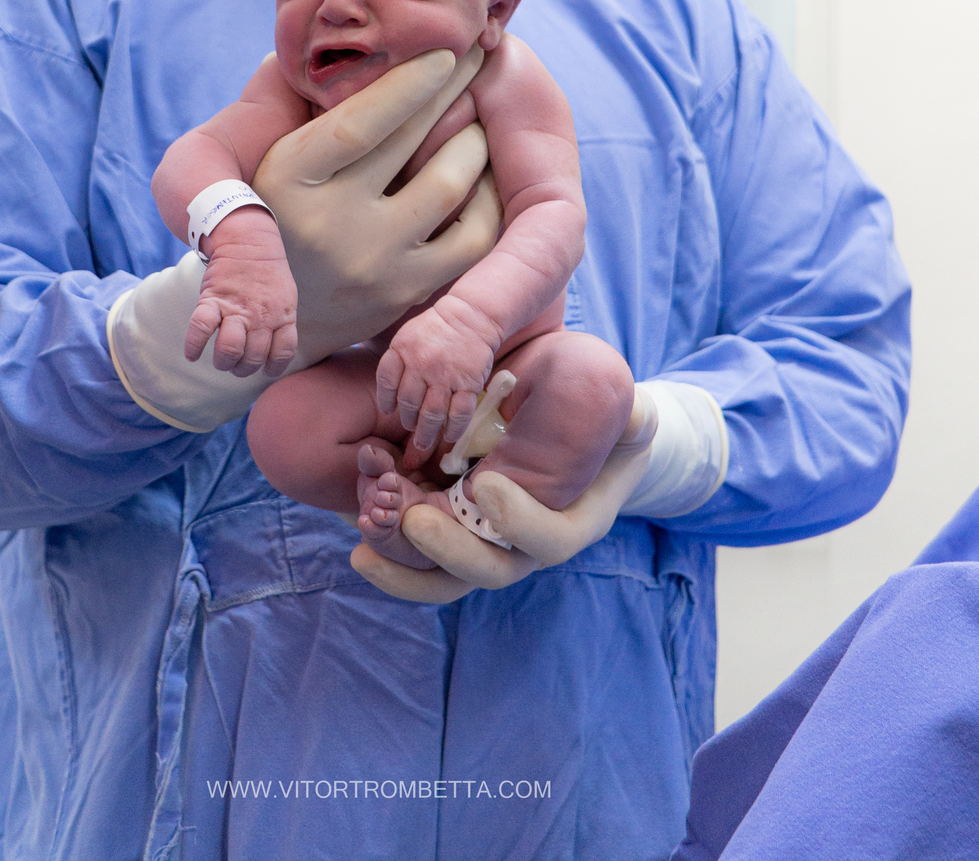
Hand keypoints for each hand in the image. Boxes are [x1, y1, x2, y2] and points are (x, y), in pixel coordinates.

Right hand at [184, 211, 297, 377]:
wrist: (247, 240)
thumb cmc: (268, 274)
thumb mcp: (286, 297)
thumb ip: (282, 323)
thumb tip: (275, 353)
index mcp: (282, 316)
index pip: (281, 354)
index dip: (272, 367)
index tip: (263, 368)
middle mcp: (260, 316)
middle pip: (253, 357)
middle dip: (243, 368)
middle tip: (237, 363)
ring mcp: (236, 308)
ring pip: (230, 349)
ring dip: (223, 362)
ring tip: (221, 360)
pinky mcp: (213, 299)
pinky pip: (201, 328)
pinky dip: (193, 345)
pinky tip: (191, 354)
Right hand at [254, 45, 503, 369]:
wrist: (261, 317)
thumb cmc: (267, 211)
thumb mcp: (256, 154)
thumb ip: (282, 93)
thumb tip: (313, 33)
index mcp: (288, 178)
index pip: (361, 119)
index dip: (410, 81)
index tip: (444, 50)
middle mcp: (329, 223)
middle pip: (411, 143)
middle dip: (453, 91)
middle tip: (478, 57)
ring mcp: (371, 263)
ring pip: (449, 184)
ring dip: (472, 139)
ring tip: (478, 114)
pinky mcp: (404, 294)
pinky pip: (472, 237)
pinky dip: (488, 197)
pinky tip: (487, 172)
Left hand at [350, 387, 657, 601]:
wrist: (569, 420)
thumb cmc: (600, 413)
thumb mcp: (622, 409)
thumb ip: (627, 414)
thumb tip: (631, 414)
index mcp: (576, 518)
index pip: (552, 539)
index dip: (520, 522)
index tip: (486, 484)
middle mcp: (527, 542)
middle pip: (488, 569)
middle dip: (448, 551)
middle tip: (412, 519)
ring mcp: (485, 541)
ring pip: (443, 577)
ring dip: (403, 562)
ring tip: (364, 543)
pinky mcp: (450, 526)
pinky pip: (416, 553)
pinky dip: (385, 544)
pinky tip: (355, 523)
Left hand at [375, 295, 500, 453]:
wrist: (471, 315)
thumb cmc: (436, 328)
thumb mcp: (408, 335)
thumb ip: (397, 361)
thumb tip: (389, 397)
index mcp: (403, 349)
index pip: (387, 381)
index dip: (386, 400)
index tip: (388, 410)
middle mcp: (422, 363)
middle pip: (409, 403)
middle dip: (408, 421)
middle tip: (410, 428)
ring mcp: (446, 375)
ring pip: (432, 414)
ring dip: (426, 433)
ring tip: (423, 443)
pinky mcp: (469, 383)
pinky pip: (459, 413)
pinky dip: (454, 429)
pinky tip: (449, 437)